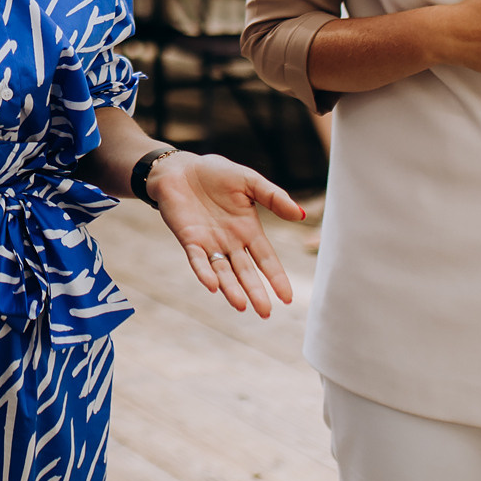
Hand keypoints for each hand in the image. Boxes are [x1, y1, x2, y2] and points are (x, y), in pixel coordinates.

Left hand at [147, 152, 304, 315]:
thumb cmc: (215, 174)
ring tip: (242, 306)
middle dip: (256, 292)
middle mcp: (230, 242)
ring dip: (232, 289)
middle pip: (246, 272)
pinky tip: (213, 286)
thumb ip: (273, 197)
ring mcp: (209, 243)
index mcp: (248, 230)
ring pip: (223, 272)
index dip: (276, 278)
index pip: (266, 259)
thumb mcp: (249, 181)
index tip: (287, 298)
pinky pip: (197, 260)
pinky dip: (204, 273)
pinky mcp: (189, 239)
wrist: (180, 168)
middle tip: (265, 313)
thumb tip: (301, 214)